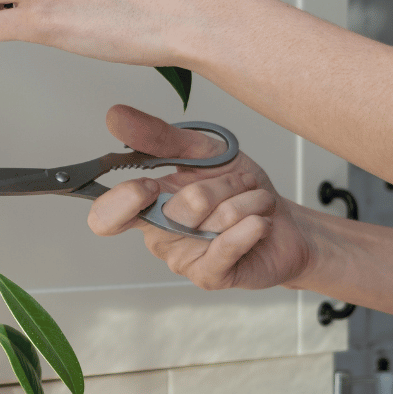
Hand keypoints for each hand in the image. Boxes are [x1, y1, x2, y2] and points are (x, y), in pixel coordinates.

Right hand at [88, 105, 315, 289]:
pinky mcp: (210, 276)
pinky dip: (252, 226)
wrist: (286, 223)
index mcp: (147, 207)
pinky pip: (227, 247)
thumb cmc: (242, 191)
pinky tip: (261, 222)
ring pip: (212, 222)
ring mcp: (183, 260)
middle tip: (240, 183)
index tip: (150, 184)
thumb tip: (115, 117)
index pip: (106, 217)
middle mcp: (159, 236)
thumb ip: (159, 137)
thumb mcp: (203, 152)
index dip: (123, 201)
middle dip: (223, 186)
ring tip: (255, 203)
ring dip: (247, 202)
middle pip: (181, 208)